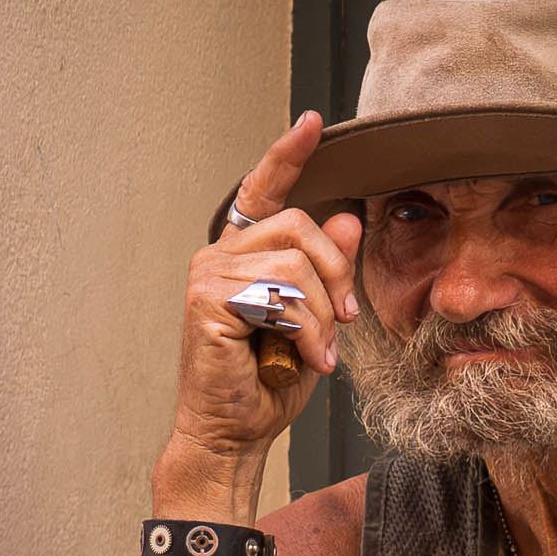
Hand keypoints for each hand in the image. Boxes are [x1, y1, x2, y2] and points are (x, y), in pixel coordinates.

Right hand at [161, 112, 362, 505]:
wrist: (235, 433)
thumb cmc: (267, 382)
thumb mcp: (315, 320)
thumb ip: (328, 271)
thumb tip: (349, 220)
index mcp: (245, 253)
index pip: (267, 191)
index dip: (289, 154)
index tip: (314, 122)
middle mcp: (221, 254)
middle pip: (300, 226)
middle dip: (336, 274)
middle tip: (343, 320)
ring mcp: (209, 274)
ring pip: (296, 265)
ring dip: (321, 316)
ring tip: (316, 352)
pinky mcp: (208, 300)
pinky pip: (280, 295)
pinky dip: (304, 331)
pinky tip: (301, 358)